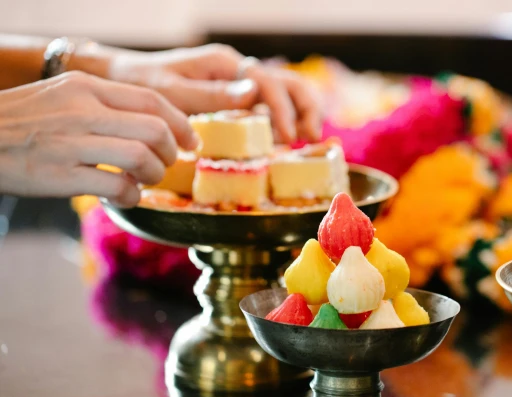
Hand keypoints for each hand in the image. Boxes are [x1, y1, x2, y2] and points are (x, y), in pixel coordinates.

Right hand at [0, 71, 197, 206]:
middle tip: (166, 165)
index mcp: (86, 87)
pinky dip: (131, 196)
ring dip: (153, 175)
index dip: (180, 124)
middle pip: (154, 130)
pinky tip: (126, 196)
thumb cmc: (24, 120)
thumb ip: (105, 104)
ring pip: (141, 158)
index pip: (152, 100)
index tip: (190, 141)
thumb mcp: (63, 95)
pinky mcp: (62, 175)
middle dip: (170, 153)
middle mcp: (82, 111)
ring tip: (144, 180)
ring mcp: (72, 143)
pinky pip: (117, 188)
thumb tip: (155, 124)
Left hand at [105, 44, 322, 142]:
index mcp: (224, 63)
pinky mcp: (235, 96)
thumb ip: (212, 94)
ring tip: (305, 138)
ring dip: (300, 112)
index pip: (267, 82)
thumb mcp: (172, 93)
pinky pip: (270, 104)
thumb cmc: (143, 85)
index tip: (286, 136)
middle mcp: (236, 69)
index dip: (282, 109)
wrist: (122, 79)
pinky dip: (285, 118)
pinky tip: (286, 138)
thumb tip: (253, 93)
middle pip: (287, 82)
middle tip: (310, 137)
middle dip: (305, 107)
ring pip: (284, 91)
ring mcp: (238, 82)